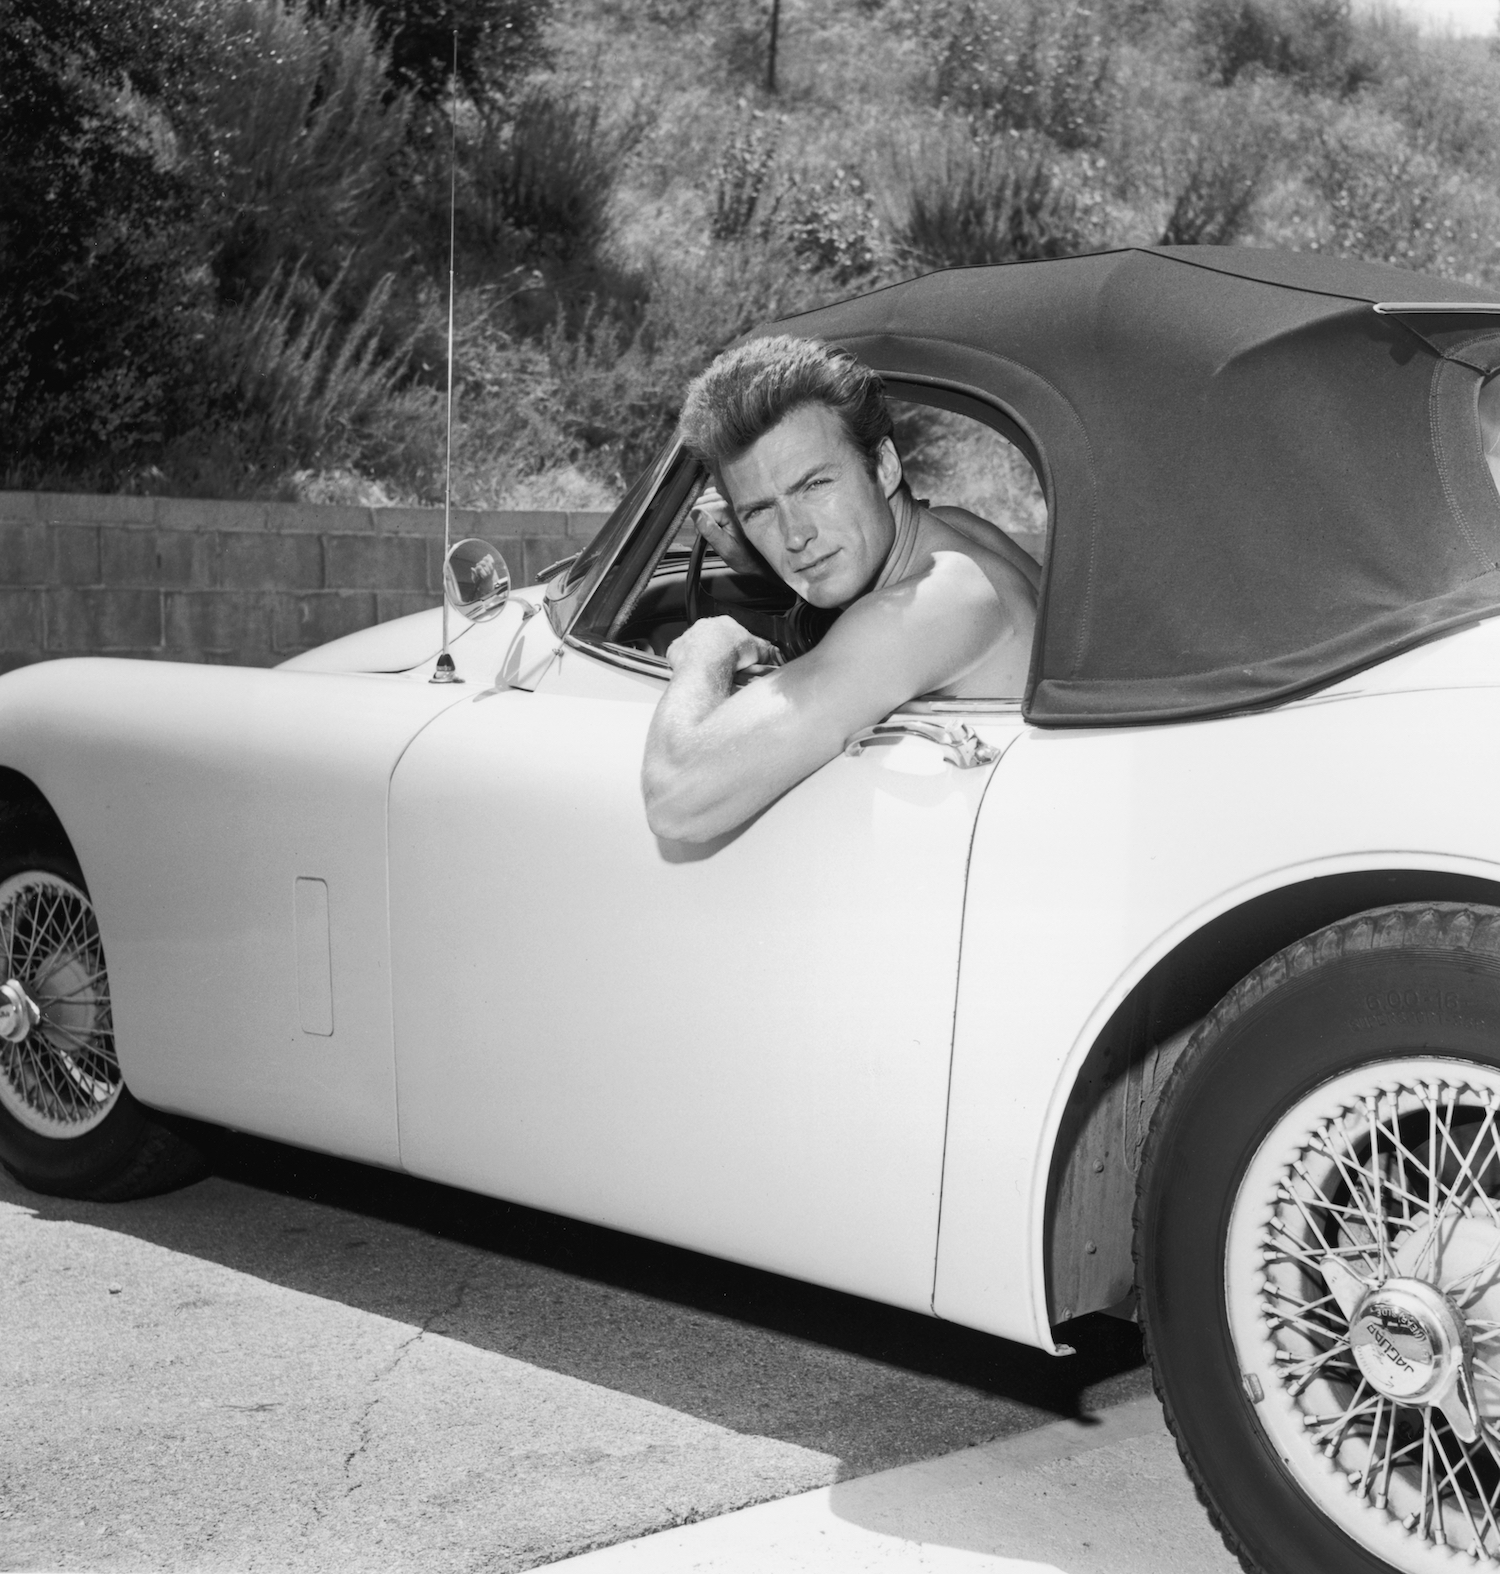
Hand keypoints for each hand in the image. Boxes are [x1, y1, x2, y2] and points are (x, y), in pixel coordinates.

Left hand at [664, 615, 782, 678]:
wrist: (708, 663)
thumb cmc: (731, 654)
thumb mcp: (756, 650)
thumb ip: (763, 650)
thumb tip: (771, 654)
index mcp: (724, 622)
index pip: (732, 631)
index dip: (736, 645)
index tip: (738, 656)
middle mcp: (704, 626)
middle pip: (712, 638)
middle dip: (718, 650)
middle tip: (725, 666)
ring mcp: (689, 637)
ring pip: (695, 647)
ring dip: (702, 658)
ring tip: (711, 673)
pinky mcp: (676, 650)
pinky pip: (680, 657)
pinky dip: (687, 665)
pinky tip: (695, 674)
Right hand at [690, 487, 762, 576]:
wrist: (761, 557)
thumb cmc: (746, 556)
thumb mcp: (725, 548)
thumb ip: (710, 530)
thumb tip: (695, 513)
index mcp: (730, 510)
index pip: (700, 508)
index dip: (699, 525)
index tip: (707, 536)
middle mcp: (733, 499)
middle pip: (703, 501)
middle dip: (703, 517)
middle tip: (714, 533)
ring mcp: (735, 497)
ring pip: (708, 497)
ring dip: (708, 511)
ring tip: (719, 527)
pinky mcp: (736, 498)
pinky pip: (716, 495)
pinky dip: (713, 505)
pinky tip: (720, 518)